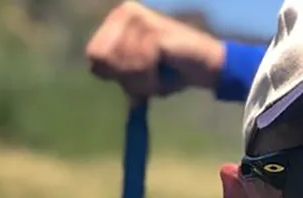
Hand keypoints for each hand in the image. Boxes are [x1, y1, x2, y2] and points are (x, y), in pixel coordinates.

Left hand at [85, 1, 225, 98]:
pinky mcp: (153, 32)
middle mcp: (126, 12)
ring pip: (122, 66)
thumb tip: (93, 71)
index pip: (94, 54)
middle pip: (103, 59)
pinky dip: (152, 79)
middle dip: (127, 76)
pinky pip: (139, 67)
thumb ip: (117, 70)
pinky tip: (168, 69)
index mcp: (118, 18)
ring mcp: (139, 19)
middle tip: (150, 73)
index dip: (114, 73)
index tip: (138, 73)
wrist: (208, 65)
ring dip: (143, 80)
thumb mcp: (138, 72)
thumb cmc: (174, 69)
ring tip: (162, 70)